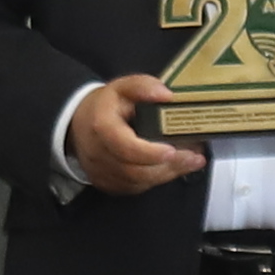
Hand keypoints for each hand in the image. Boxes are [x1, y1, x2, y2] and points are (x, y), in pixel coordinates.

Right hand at [65, 75, 205, 191]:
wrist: (79, 124)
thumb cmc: (105, 106)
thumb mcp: (122, 87)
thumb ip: (143, 86)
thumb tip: (167, 96)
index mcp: (102, 128)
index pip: (125, 147)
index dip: (149, 152)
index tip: (172, 150)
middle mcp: (99, 155)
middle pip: (136, 170)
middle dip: (169, 166)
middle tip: (195, 158)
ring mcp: (102, 173)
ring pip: (139, 182)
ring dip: (168, 174)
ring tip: (192, 162)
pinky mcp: (109, 184)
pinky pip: (136, 188)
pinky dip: (157, 179)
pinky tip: (174, 168)